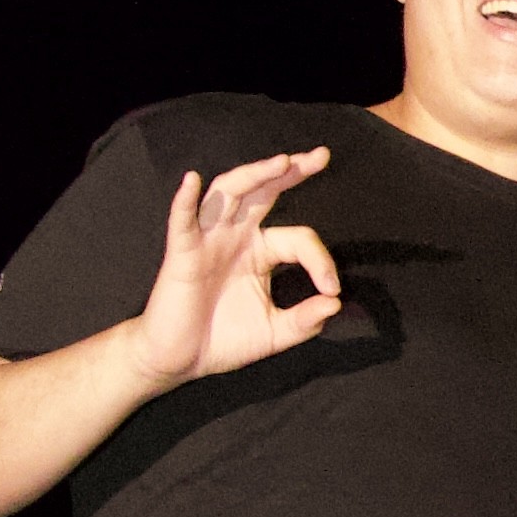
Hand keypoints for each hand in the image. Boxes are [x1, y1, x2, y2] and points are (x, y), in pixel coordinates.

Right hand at [135, 151, 343, 389]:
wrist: (180, 360)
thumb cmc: (224, 341)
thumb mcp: (275, 332)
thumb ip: (305, 320)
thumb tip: (336, 304)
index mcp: (261, 251)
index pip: (299, 238)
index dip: (321, 260)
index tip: (332, 289)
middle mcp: (237, 237)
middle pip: (265, 192)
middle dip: (292, 171)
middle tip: (322, 156)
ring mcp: (209, 240)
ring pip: (230, 193)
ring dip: (254, 174)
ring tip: (281, 162)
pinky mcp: (182, 253)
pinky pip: (182, 221)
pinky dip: (185, 200)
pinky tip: (193, 180)